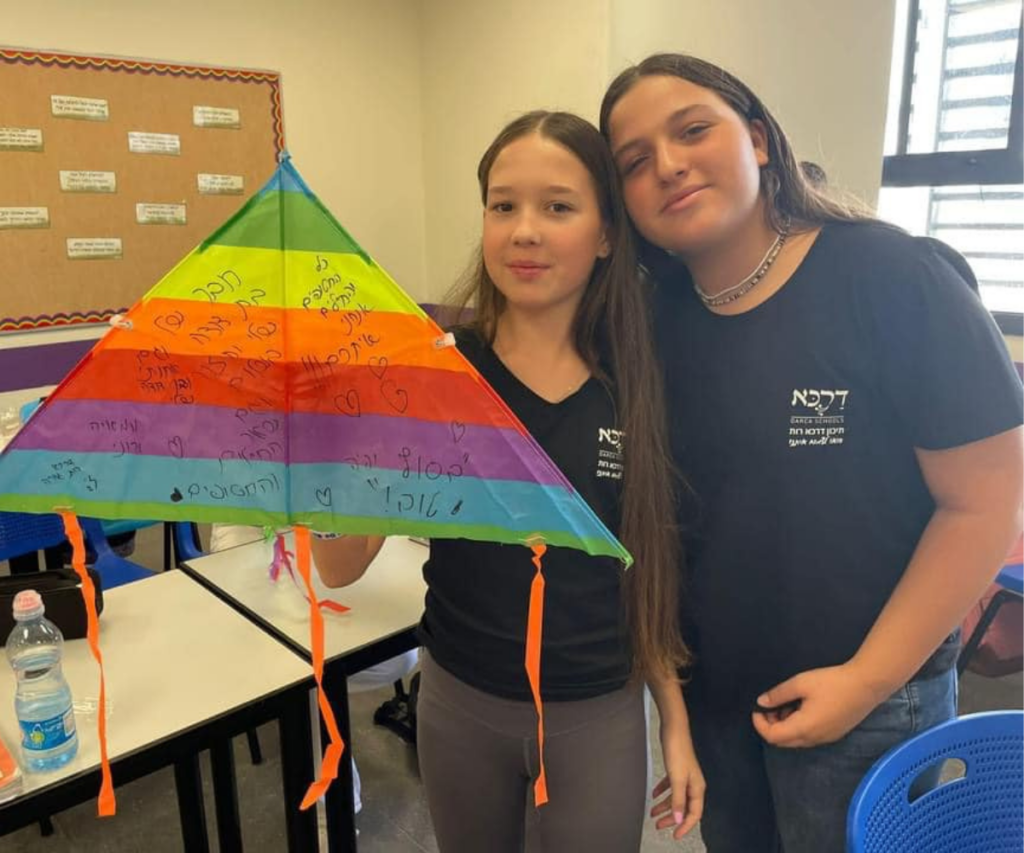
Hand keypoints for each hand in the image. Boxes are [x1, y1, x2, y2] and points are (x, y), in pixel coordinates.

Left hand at [649, 717, 705, 838]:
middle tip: (658, 826)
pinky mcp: (677, 768)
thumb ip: (678, 800)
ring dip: (665, 806)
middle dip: (672, 818)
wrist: (674, 728)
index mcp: (697, 788)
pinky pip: (670, 786)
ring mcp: (685, 776)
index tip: (675, 836)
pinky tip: (653, 794)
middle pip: (684, 807)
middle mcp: (693, 784)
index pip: (694, 814)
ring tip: (652, 813)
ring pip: (676, 797)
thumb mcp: (677, 778)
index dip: (685, 826)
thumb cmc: (677, 751)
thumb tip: (680, 820)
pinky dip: (662, 791)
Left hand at [751, 663, 888, 747]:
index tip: (757, 708)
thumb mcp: (801, 683)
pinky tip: (803, 707)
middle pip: (783, 742)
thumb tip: (761, 702)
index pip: (773, 737)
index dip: (760, 724)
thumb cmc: (832, 683)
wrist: (866, 685)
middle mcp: (813, 739)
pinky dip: (798, 726)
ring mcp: (826, 739)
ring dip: (785, 725)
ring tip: (788, 703)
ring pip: (796, 740)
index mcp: (803, 728)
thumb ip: (779, 694)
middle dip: (771, 725)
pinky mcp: (834, 734)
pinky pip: (809, 737)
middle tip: (771, 705)